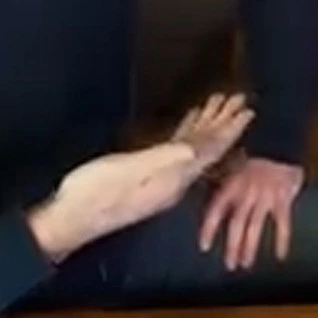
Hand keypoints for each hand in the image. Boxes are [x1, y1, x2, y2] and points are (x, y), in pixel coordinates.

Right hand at [28, 93, 252, 260]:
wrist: (69, 219)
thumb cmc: (93, 193)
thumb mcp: (127, 172)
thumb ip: (161, 160)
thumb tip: (193, 150)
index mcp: (173, 179)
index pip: (211, 151)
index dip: (230, 130)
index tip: (248, 110)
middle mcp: (173, 180)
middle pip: (207, 148)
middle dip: (223, 123)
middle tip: (239, 98)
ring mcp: (160, 180)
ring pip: (193, 148)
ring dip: (207, 125)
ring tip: (219, 103)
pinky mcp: (145, 176)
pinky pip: (175, 150)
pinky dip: (186, 133)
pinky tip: (188, 124)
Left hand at [199, 155, 305, 269]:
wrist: (280, 144)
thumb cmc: (254, 155)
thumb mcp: (233, 165)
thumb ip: (221, 182)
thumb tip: (204, 195)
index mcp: (231, 184)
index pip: (216, 210)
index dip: (209, 229)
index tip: (204, 247)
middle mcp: (246, 193)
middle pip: (236, 224)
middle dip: (232, 246)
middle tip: (229, 265)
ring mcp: (265, 197)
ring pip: (255, 227)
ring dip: (249, 247)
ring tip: (246, 264)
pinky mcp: (283, 200)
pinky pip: (283, 224)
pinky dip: (282, 241)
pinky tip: (281, 256)